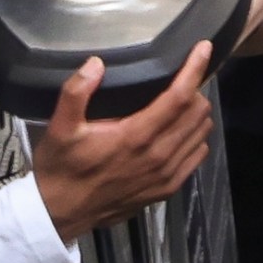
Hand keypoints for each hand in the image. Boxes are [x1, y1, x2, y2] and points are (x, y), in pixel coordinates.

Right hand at [30, 44, 217, 239]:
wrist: (60, 214)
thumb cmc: (61, 168)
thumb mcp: (59, 128)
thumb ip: (76, 92)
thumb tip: (96, 63)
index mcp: (136, 136)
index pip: (179, 96)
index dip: (195, 69)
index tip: (203, 48)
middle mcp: (158, 156)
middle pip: (197, 112)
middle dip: (195, 88)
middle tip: (183, 77)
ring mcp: (165, 175)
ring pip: (201, 133)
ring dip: (197, 113)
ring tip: (183, 101)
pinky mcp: (166, 190)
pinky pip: (196, 157)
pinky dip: (195, 139)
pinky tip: (181, 131)